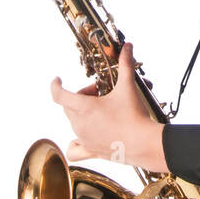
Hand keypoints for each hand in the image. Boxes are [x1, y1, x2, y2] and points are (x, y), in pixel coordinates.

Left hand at [50, 40, 163, 166]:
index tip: (58, 79)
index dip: (55, 85)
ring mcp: (84, 139)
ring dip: (83, 113)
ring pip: (73, 122)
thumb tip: (128, 47)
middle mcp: (79, 124)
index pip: (58, 95)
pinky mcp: (91, 151)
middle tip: (101, 93)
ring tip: (102, 109)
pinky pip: (73, 149)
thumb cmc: (134, 115)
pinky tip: (85, 135)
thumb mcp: (128, 87)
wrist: (144, 143)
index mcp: (84, 108)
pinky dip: (75, 142)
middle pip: (69, 106)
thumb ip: (125, 65)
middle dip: (82, 96)